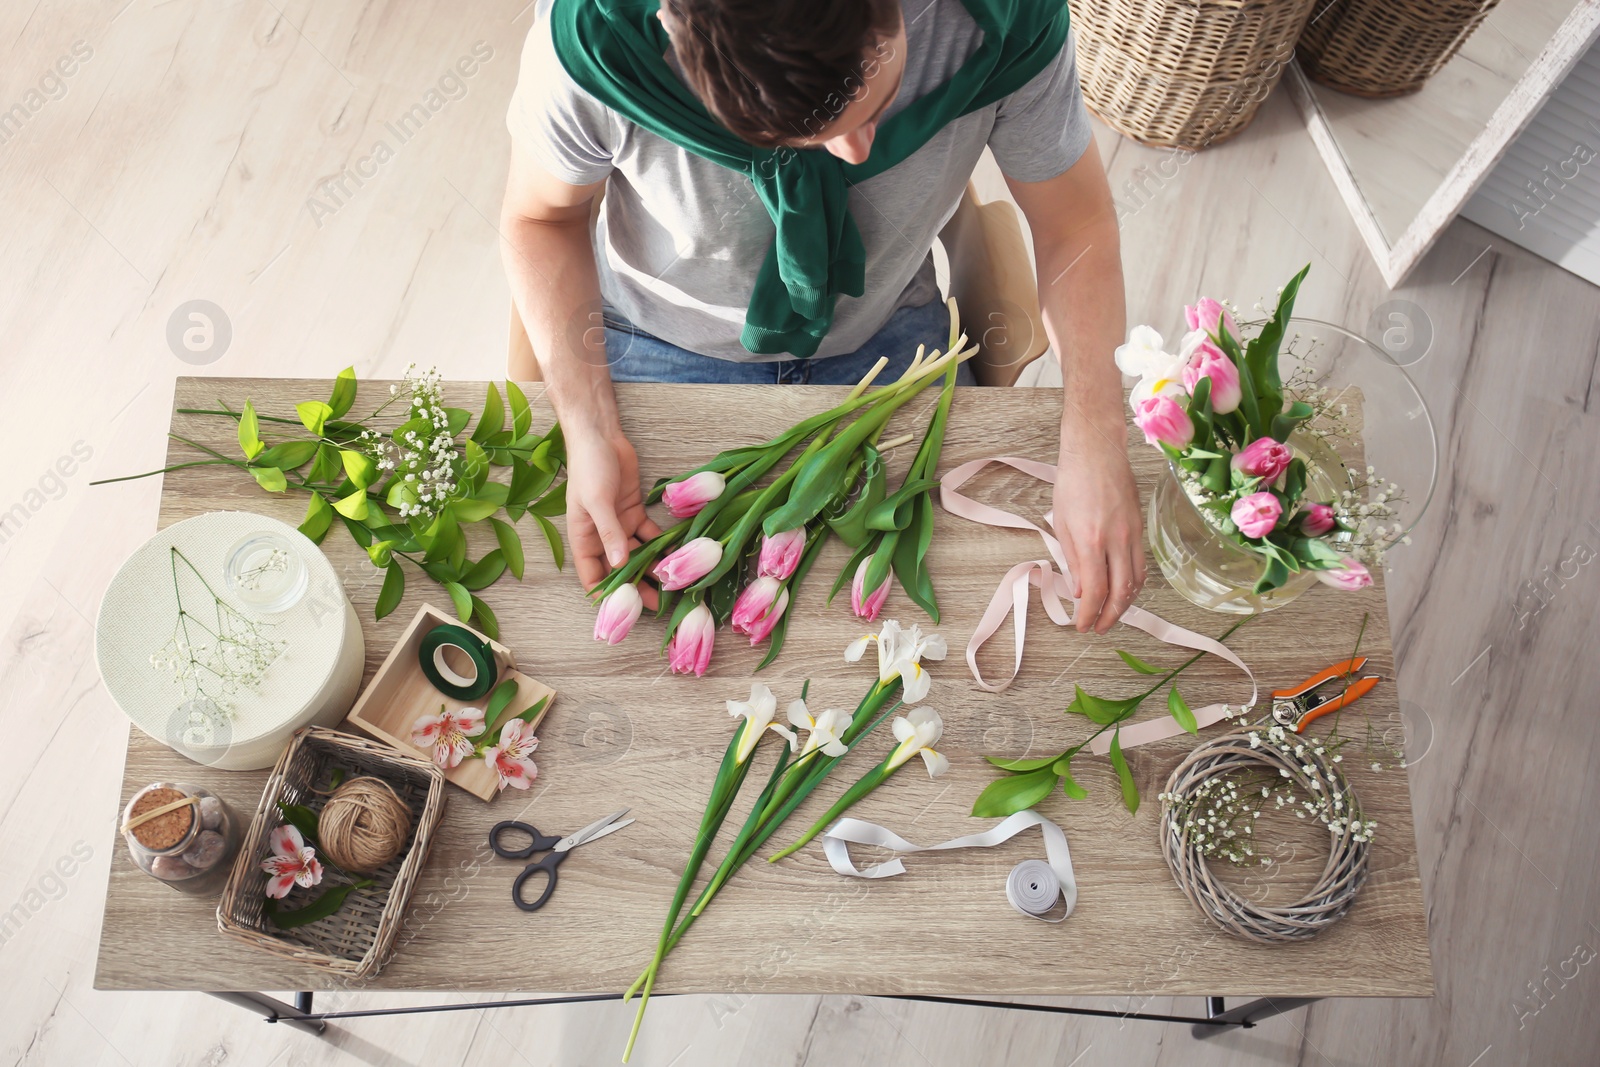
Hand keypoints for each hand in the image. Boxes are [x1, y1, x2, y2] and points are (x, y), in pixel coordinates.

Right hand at [566, 428, 661, 608]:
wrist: (601, 436)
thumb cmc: (589, 467)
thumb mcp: (597, 501)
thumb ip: (609, 533)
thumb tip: (621, 564)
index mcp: (583, 538)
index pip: (592, 576)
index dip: (606, 594)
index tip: (625, 611)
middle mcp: (601, 537)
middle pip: (619, 570)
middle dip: (636, 587)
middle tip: (658, 606)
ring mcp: (619, 525)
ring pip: (637, 555)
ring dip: (652, 569)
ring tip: (673, 586)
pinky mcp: (635, 512)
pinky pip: (650, 535)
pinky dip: (662, 545)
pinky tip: (678, 556)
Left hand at [1052, 423, 1144, 633]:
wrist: (1097, 450)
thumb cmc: (1073, 482)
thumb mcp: (1062, 523)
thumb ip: (1074, 561)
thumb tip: (1081, 592)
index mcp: (1091, 541)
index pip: (1095, 592)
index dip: (1089, 615)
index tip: (1082, 626)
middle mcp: (1116, 541)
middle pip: (1121, 592)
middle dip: (1109, 617)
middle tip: (1097, 628)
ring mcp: (1132, 535)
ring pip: (1136, 581)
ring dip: (1125, 604)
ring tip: (1110, 615)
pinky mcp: (1139, 528)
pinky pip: (1140, 564)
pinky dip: (1134, 583)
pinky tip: (1124, 590)